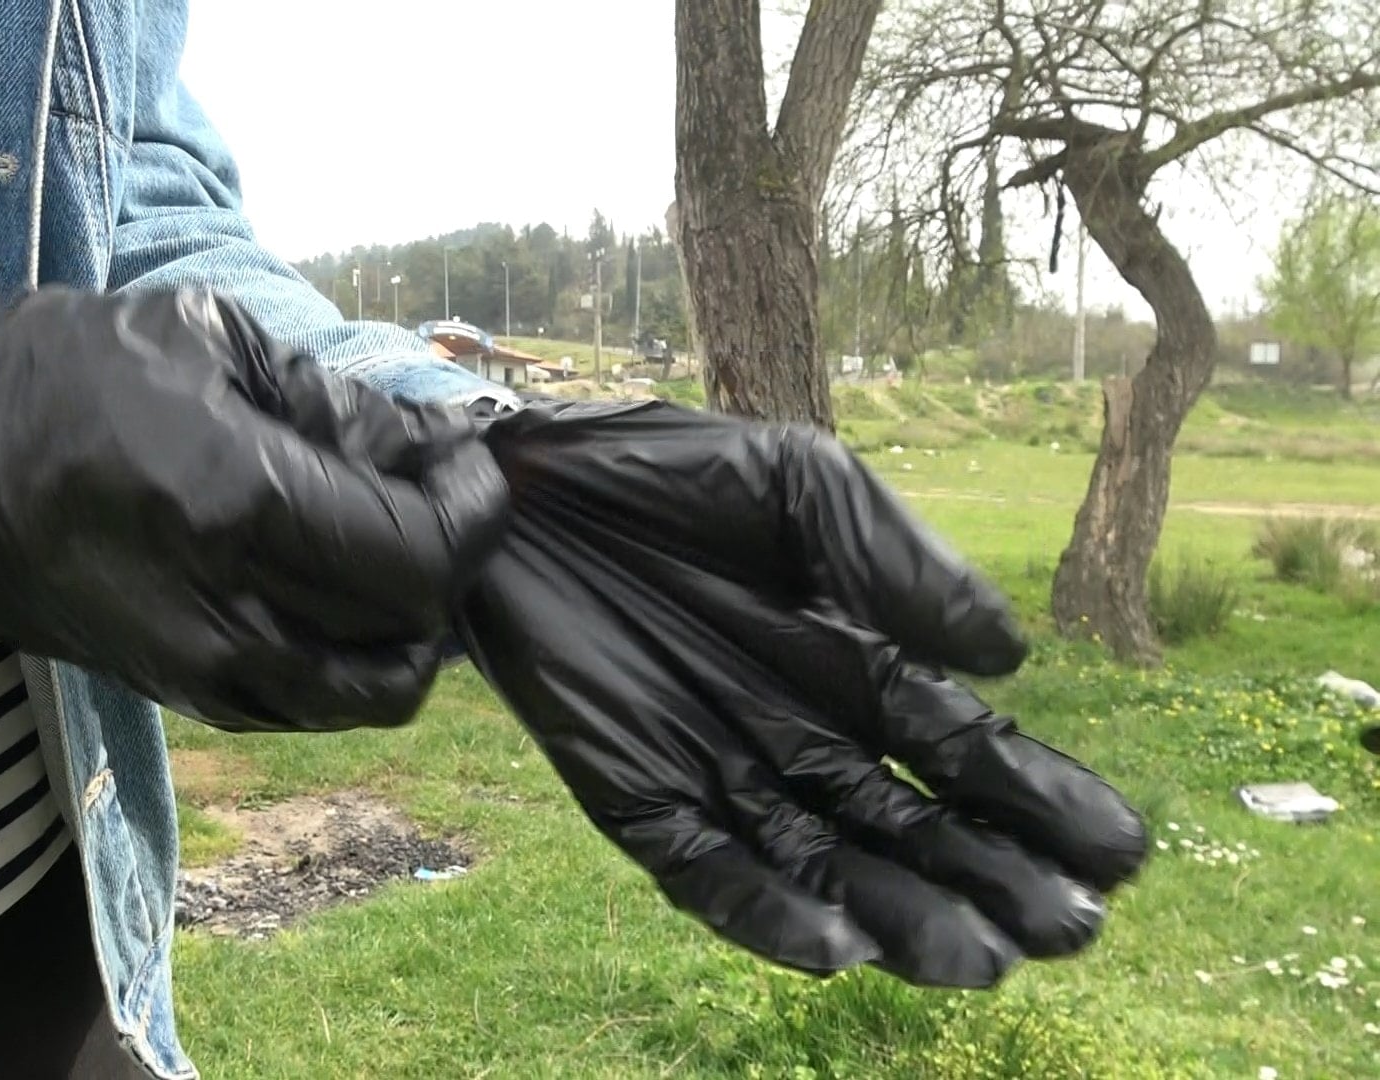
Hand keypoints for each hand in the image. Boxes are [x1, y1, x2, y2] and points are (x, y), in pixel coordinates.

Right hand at [0, 286, 510, 731]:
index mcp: (237, 505)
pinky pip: (314, 706)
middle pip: (411, 633)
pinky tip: (339, 591)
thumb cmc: (71, 380)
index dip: (475, 514)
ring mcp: (204, 671)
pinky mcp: (185, 696)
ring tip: (395, 551)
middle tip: (441, 501)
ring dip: (411, 627)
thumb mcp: (211, 341)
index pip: (420, 555)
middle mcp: (228, 610)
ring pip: (373, 695)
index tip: (473, 470)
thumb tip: (430, 447)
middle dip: (452, 564)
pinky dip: (356, 660)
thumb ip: (336, 403)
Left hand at [455, 400, 1148, 987]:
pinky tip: (832, 945)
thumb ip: (896, 562)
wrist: (518, 478)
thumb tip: (1010, 657)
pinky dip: (766, 911)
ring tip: (977, 959)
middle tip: (1065, 930)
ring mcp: (718, 770)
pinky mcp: (633, 792)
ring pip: (824, 868)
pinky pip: (705, 869)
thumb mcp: (801, 487)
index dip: (1043, 804)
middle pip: (910, 832)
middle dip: (988, 883)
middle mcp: (800, 733)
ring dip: (897, 918)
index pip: (966, 755)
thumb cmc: (666, 472)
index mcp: (857, 663)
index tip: (1120, 852)